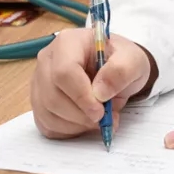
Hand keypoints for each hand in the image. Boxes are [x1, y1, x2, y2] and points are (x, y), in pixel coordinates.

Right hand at [30, 28, 152, 139]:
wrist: (117, 70)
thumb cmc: (122, 61)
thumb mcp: (134, 60)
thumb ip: (121, 71)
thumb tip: (100, 92)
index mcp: (69, 42)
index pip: (64, 72)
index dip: (81, 96)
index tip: (100, 111)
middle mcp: (48, 59)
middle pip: (53, 95)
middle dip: (80, 114)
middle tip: (104, 119)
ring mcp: (40, 81)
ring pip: (47, 112)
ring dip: (76, 124)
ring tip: (99, 120)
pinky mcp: (39, 101)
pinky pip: (46, 124)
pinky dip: (67, 130)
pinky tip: (85, 123)